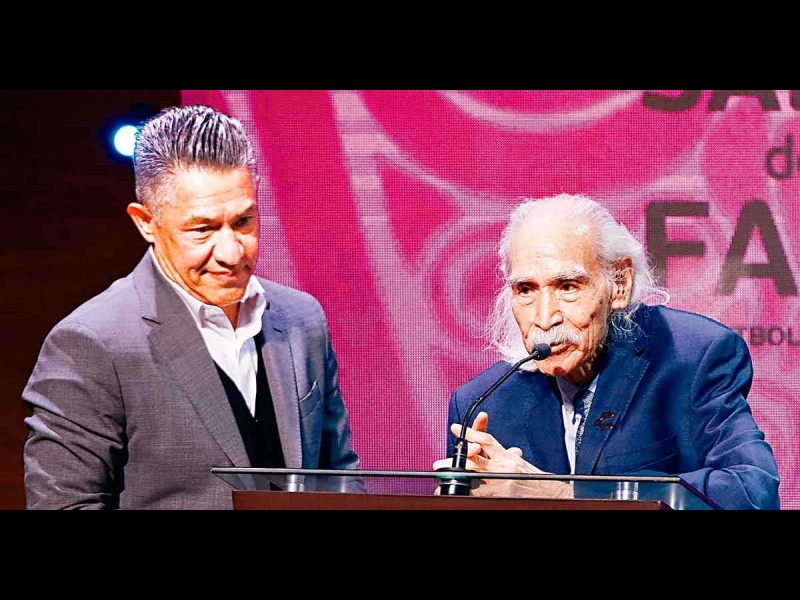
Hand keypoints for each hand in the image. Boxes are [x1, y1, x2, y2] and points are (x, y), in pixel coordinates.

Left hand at [440, 412, 573, 498]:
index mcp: (508, 457)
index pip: (487, 439)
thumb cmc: (538, 482)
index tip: (456, 428)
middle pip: (474, 458)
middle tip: (439, 464)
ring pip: (472, 474)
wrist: (553, 494)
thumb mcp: (521, 465)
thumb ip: (507, 456)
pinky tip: (456, 493)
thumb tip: (502, 450)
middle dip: (455, 460)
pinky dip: (466, 491)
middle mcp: (504, 466)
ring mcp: (501, 481)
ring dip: (455, 477)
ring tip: (441, 481)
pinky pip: (478, 492)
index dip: (470, 432)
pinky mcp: (501, 494)